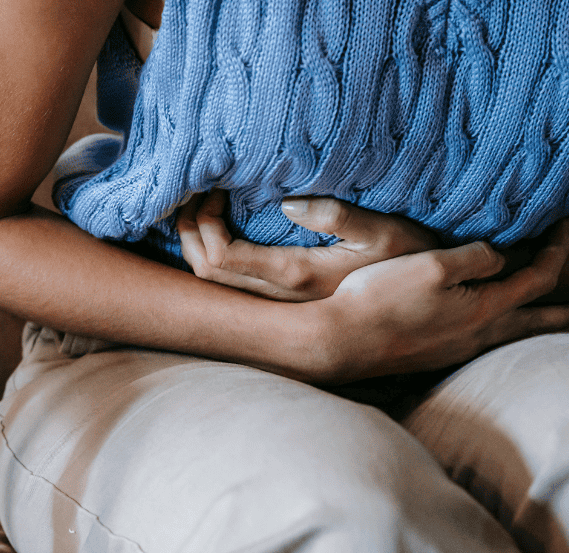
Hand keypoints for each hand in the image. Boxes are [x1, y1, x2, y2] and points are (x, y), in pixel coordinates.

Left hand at [177, 191, 437, 300]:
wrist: (425, 302)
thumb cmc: (410, 259)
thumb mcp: (385, 232)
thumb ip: (338, 217)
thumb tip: (286, 204)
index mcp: (296, 275)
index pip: (222, 257)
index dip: (203, 224)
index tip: (215, 188)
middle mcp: (279, 296)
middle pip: (205, 272)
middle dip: (189, 230)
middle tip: (196, 191)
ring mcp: (278, 301)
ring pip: (213, 282)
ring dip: (196, 243)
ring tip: (201, 206)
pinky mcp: (283, 299)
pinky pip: (229, 282)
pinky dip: (211, 253)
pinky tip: (218, 228)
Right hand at [317, 220, 568, 380]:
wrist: (340, 341)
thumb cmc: (382, 300)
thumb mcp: (433, 265)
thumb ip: (475, 256)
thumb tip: (498, 256)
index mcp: (485, 309)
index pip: (538, 278)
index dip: (558, 251)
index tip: (564, 227)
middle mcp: (477, 335)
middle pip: (537, 322)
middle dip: (563, 311)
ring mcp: (455, 350)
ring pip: (511, 334)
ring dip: (534, 320)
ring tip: (549, 316)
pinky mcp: (433, 355)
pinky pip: (483, 339)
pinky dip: (502, 327)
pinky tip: (490, 325)